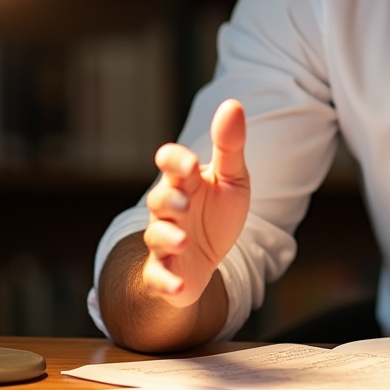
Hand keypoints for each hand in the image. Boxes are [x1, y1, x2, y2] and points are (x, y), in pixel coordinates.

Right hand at [142, 99, 250, 306]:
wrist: (210, 257)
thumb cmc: (217, 212)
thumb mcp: (232, 178)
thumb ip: (230, 145)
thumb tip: (232, 103)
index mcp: (185, 180)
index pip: (170, 162)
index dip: (173, 160)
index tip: (187, 163)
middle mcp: (170, 209)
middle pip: (160, 199)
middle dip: (170, 199)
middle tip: (185, 202)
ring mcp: (165, 241)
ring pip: (156, 236)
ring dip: (167, 237)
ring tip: (182, 239)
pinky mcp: (165, 273)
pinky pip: (157, 278)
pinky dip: (165, 283)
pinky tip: (177, 286)